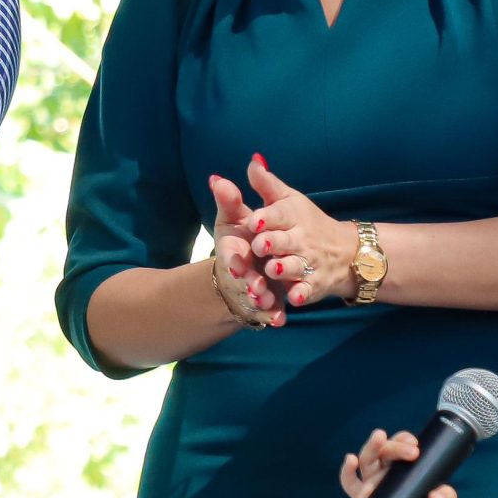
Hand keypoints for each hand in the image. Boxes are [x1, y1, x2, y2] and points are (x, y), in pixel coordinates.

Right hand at [204, 207, 278, 331]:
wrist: (246, 265)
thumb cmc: (239, 238)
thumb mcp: (234, 217)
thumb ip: (229, 200)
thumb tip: (216, 177)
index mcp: (232, 252)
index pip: (230, 257)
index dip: (234, 261)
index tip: (237, 264)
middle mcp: (241, 273)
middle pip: (243, 281)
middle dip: (249, 284)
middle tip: (258, 287)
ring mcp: (254, 288)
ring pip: (256, 298)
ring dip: (261, 301)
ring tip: (269, 302)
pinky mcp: (267, 301)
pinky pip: (269, 312)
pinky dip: (273, 316)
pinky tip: (280, 320)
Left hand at [244, 153, 356, 307]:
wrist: (348, 252)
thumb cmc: (307, 222)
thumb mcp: (288, 200)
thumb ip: (267, 184)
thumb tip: (252, 160)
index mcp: (293, 216)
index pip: (280, 213)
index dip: (267, 217)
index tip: (252, 220)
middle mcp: (302, 239)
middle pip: (286, 241)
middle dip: (273, 243)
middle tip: (260, 245)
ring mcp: (310, 262)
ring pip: (295, 266)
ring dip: (284, 269)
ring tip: (272, 270)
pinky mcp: (315, 284)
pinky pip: (308, 290)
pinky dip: (301, 294)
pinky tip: (293, 298)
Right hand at [339, 429, 453, 497]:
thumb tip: (436, 495)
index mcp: (405, 469)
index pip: (402, 446)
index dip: (405, 441)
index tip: (415, 446)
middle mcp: (387, 473)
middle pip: (384, 450)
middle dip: (395, 445)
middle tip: (410, 450)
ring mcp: (373, 485)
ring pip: (367, 460)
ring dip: (372, 448)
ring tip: (379, 438)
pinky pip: (350, 483)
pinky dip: (347, 471)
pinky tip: (350, 460)